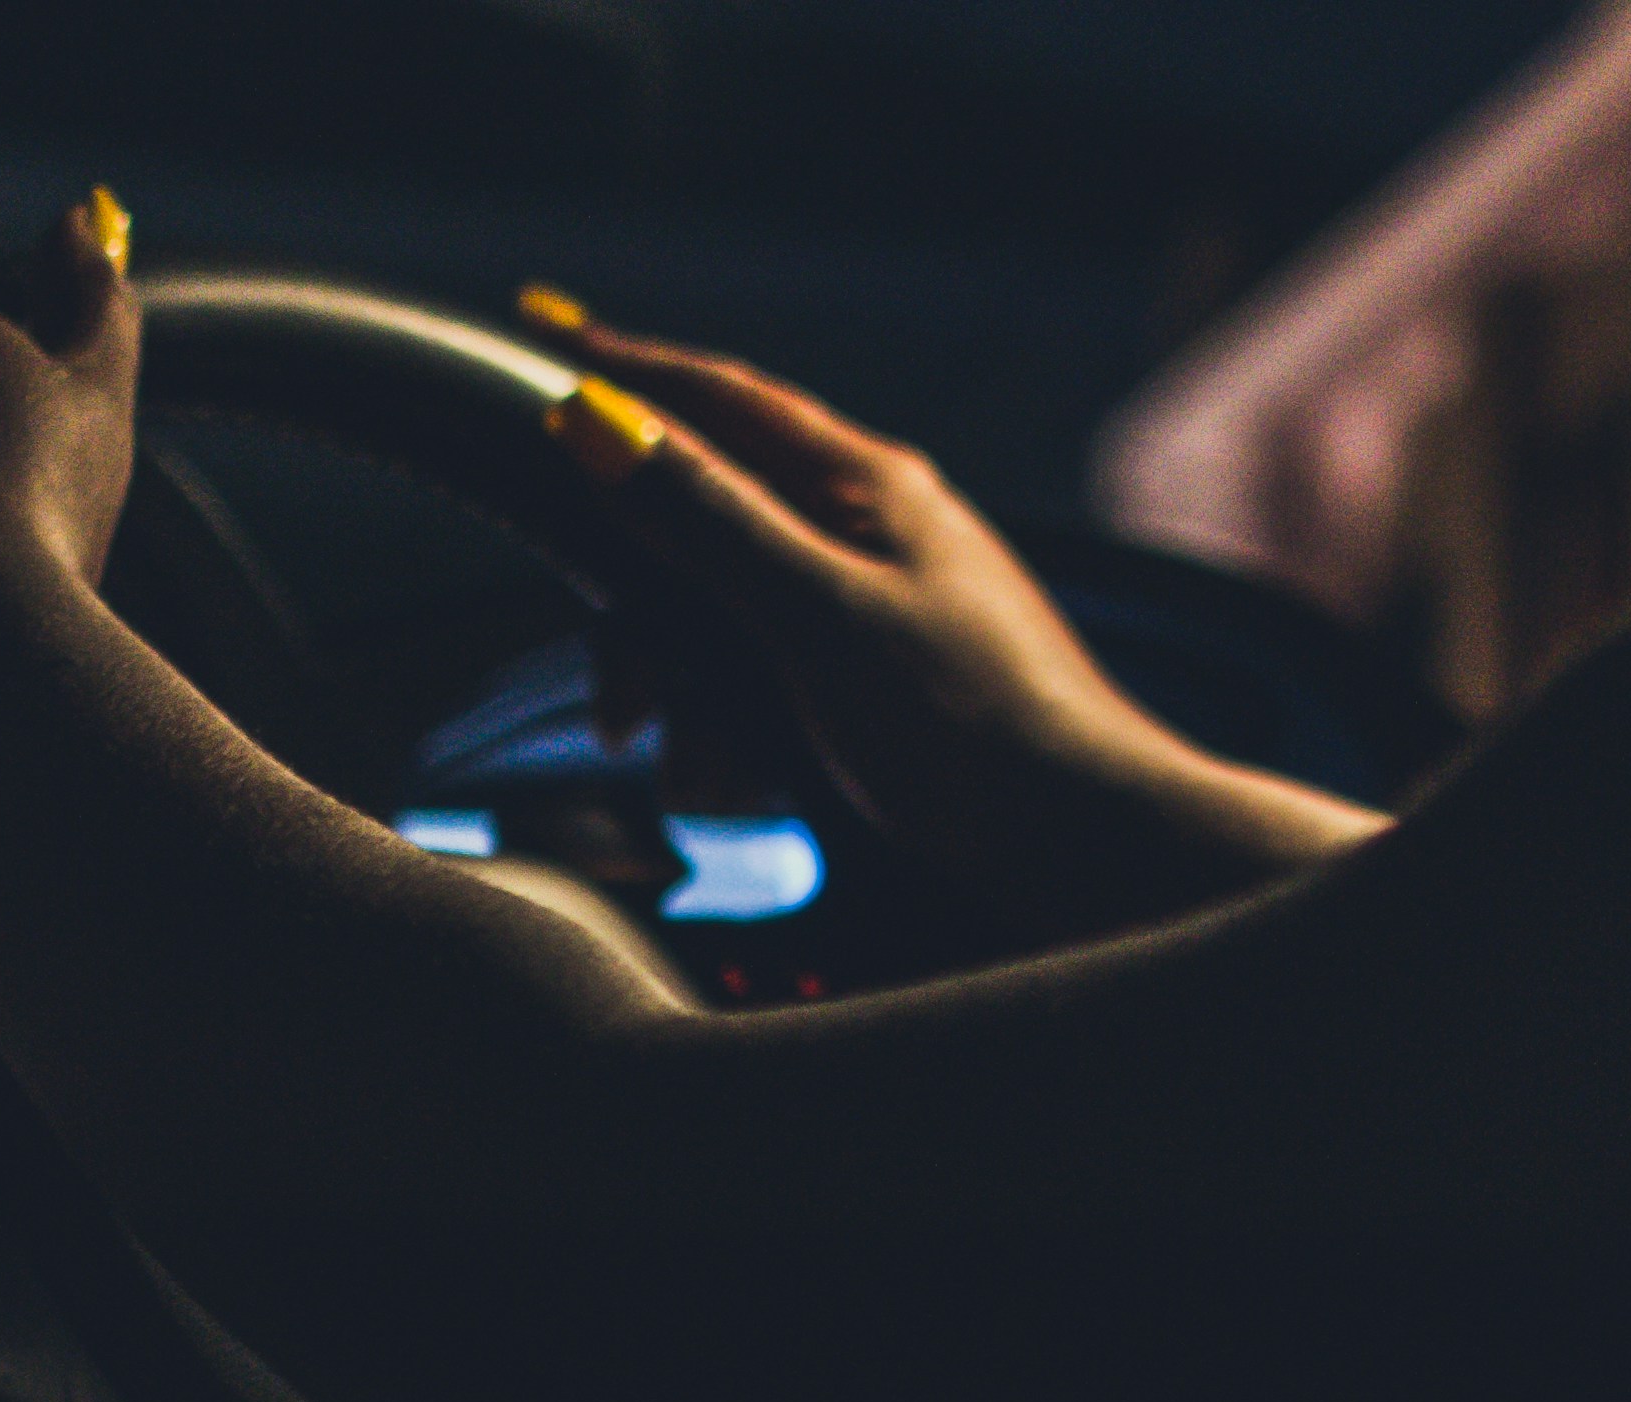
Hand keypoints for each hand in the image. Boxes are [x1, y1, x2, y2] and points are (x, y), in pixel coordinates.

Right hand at [520, 291, 1382, 930]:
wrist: (1086, 843)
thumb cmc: (972, 726)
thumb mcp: (817, 616)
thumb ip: (707, 520)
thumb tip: (596, 423)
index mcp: (866, 486)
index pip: (720, 399)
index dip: (624, 368)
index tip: (544, 329)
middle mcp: (869, 530)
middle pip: (703, 530)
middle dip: (649, 628)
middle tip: (627, 714)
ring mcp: (874, 608)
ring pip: (724, 624)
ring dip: (695, 706)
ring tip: (712, 779)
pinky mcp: (878, 685)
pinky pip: (766, 689)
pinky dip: (738, 740)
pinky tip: (752, 792)